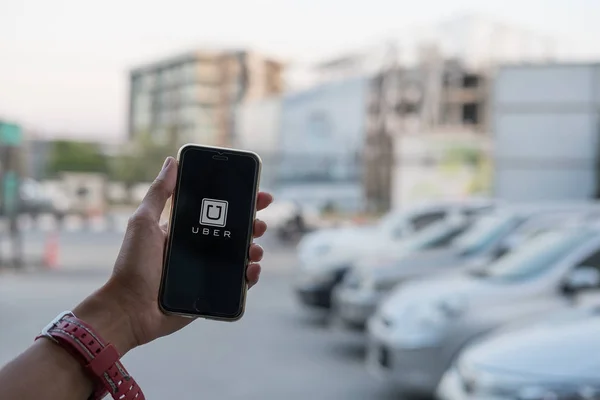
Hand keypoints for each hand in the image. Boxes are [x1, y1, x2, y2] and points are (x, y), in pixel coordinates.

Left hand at [74, 157, 272, 354]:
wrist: (130, 309)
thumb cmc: (132, 265)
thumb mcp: (143, 222)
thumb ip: (159, 193)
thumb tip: (171, 161)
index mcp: (184, 230)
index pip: (216, 211)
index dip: (238, 201)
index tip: (256, 195)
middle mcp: (198, 249)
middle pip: (233, 232)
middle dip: (252, 224)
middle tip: (260, 222)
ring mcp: (206, 271)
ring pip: (239, 256)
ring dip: (253, 249)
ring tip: (255, 248)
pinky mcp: (212, 293)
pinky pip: (238, 283)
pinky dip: (249, 275)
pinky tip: (252, 269)